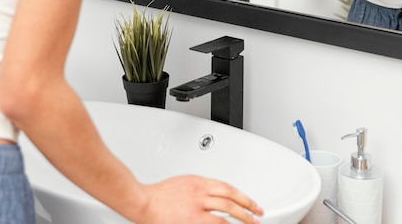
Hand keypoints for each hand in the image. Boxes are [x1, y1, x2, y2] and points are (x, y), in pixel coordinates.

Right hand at [137, 175, 263, 223]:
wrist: (143, 201)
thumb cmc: (158, 195)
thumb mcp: (183, 184)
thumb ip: (199, 189)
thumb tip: (213, 197)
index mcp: (199, 182)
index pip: (227, 188)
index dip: (243, 196)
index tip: (251, 203)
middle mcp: (201, 193)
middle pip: (231, 198)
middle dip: (248, 207)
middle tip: (258, 214)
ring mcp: (197, 208)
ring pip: (226, 213)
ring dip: (242, 219)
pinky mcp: (192, 221)